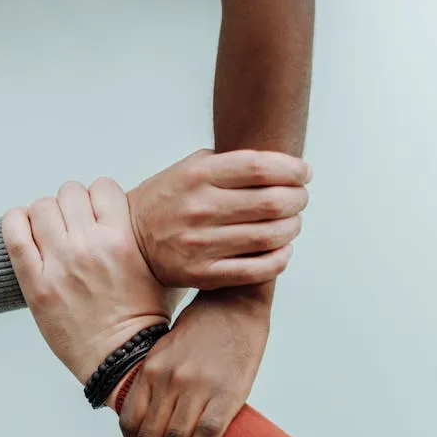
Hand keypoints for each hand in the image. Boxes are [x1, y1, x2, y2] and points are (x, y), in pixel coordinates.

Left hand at [2, 178, 173, 382]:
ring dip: (45, 215)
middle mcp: (89, 246)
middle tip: (74, 226)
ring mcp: (59, 264)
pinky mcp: (35, 284)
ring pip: (41, 207)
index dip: (99, 197)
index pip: (103, 186)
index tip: (98, 212)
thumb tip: (130, 210)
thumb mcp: (158, 267)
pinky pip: (14, 234)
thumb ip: (142, 235)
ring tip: (50, 232)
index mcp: (122, 238)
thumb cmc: (142, 316)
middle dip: (72, 206)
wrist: (120, 358)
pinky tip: (24, 229)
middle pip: (70, 193)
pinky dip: (15, 223)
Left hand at [118, 287, 270, 436]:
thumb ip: (158, 378)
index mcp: (151, 369)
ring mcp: (196, 388)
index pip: (130, 421)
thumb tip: (154, 413)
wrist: (236, 302)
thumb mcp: (167, 349)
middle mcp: (168, 380)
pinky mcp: (226, 394)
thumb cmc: (203, 327)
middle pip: (151, 436)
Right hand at [128, 149, 310, 289]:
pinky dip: (280, 258)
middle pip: (272, 202)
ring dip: (292, 228)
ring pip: (270, 236)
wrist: (132, 243)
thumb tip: (280, 163)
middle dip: (298, 199)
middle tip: (300, 198)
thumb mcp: (188, 169)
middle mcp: (199, 208)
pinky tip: (282, 249)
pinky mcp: (203, 274)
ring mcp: (201, 244)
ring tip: (292, 223)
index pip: (260, 167)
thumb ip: (229, 163)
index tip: (304, 173)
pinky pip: (257, 269)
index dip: (292, 169)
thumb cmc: (169, 201)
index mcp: (198, 176)